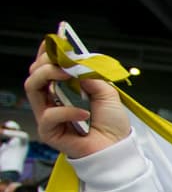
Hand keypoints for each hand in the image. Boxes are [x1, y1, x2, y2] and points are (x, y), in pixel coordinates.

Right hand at [24, 43, 130, 158]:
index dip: (47, 53)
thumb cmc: (111, 123)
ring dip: (49, 75)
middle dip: (47, 62)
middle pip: (34, 74)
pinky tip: (84, 113)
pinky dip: (67, 111)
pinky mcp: (49, 131)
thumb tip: (76, 62)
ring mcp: (48, 115)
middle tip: (64, 61)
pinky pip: (49, 114)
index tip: (56, 43)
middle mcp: (52, 100)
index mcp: (64, 89)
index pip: (46, 68)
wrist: (118, 148)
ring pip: (32, 87)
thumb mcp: (106, 92)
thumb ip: (90, 75)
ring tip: (68, 75)